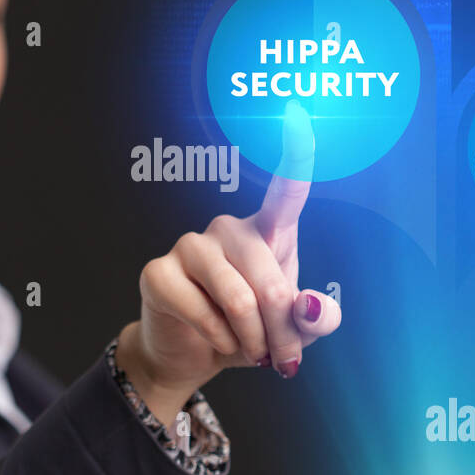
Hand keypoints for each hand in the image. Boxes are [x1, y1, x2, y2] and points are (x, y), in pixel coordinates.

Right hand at [117, 102, 342, 425]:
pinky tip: (216, 340)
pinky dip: (219, 339)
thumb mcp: (293, 332)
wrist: (194, 355)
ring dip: (251, 339)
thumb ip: (315, 320)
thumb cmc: (250, 331)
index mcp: (267, 232)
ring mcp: (190, 245)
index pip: (285, 191)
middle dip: (282, 332)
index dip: (296, 154)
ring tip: (249, 350)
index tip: (300, 115)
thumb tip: (309, 306)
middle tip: (282, 360)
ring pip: (239, 298)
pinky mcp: (159, 271)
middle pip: (272, 281)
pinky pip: (203, 312)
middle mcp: (228, 228)